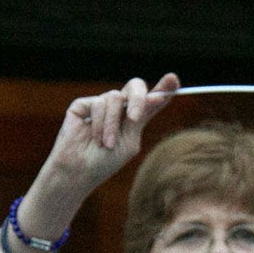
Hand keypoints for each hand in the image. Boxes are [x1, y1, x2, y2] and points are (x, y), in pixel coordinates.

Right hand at [19, 74, 181, 231]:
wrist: (79, 171)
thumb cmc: (105, 162)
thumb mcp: (130, 140)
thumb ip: (143, 117)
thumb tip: (157, 96)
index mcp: (134, 118)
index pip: (151, 99)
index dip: (163, 88)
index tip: (173, 80)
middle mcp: (118, 108)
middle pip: (135, 86)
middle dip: (139, 99)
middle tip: (135, 118)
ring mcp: (100, 104)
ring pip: (116, 98)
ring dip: (112, 125)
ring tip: (106, 144)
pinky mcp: (83, 105)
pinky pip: (98, 103)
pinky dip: (99, 123)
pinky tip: (94, 138)